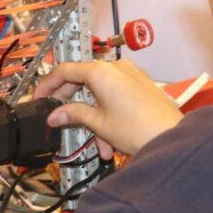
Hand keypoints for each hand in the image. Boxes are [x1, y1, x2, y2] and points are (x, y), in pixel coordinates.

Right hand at [34, 60, 182, 159]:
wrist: (172, 139)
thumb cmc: (140, 130)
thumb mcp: (98, 123)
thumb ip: (73, 114)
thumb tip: (56, 115)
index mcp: (101, 72)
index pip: (65, 71)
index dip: (48, 85)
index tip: (40, 97)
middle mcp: (117, 68)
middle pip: (83, 80)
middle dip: (71, 103)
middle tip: (59, 117)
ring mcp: (131, 75)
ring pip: (101, 92)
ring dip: (94, 117)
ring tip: (98, 145)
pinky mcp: (142, 85)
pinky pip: (116, 95)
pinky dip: (109, 113)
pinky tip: (110, 138)